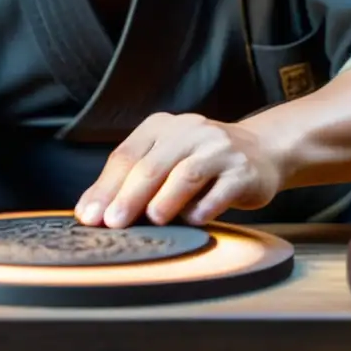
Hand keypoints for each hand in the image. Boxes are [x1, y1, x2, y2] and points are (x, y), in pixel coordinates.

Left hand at [74, 113, 282, 227]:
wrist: (261, 152)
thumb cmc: (202, 162)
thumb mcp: (165, 159)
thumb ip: (131, 180)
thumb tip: (89, 211)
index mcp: (163, 126)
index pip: (127, 155)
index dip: (105, 187)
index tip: (89, 216)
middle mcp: (190, 131)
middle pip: (152, 165)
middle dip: (128, 197)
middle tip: (113, 224)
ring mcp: (219, 149)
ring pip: (186, 175)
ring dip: (165, 201)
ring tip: (152, 221)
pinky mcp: (243, 171)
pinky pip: (220, 192)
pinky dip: (203, 209)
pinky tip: (193, 221)